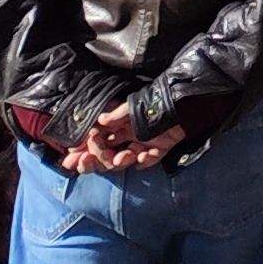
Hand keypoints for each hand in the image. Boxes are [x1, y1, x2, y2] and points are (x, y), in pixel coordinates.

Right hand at [60, 113, 182, 174]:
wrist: (189, 102)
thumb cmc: (159, 101)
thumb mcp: (136, 106)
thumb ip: (118, 114)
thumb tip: (100, 121)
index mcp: (121, 125)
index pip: (99, 141)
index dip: (86, 149)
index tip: (73, 157)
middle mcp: (130, 136)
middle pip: (108, 154)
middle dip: (97, 160)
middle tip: (87, 162)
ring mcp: (144, 144)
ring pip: (125, 159)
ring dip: (121, 160)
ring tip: (124, 156)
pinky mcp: (160, 149)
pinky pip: (148, 160)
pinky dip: (145, 161)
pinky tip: (143, 157)